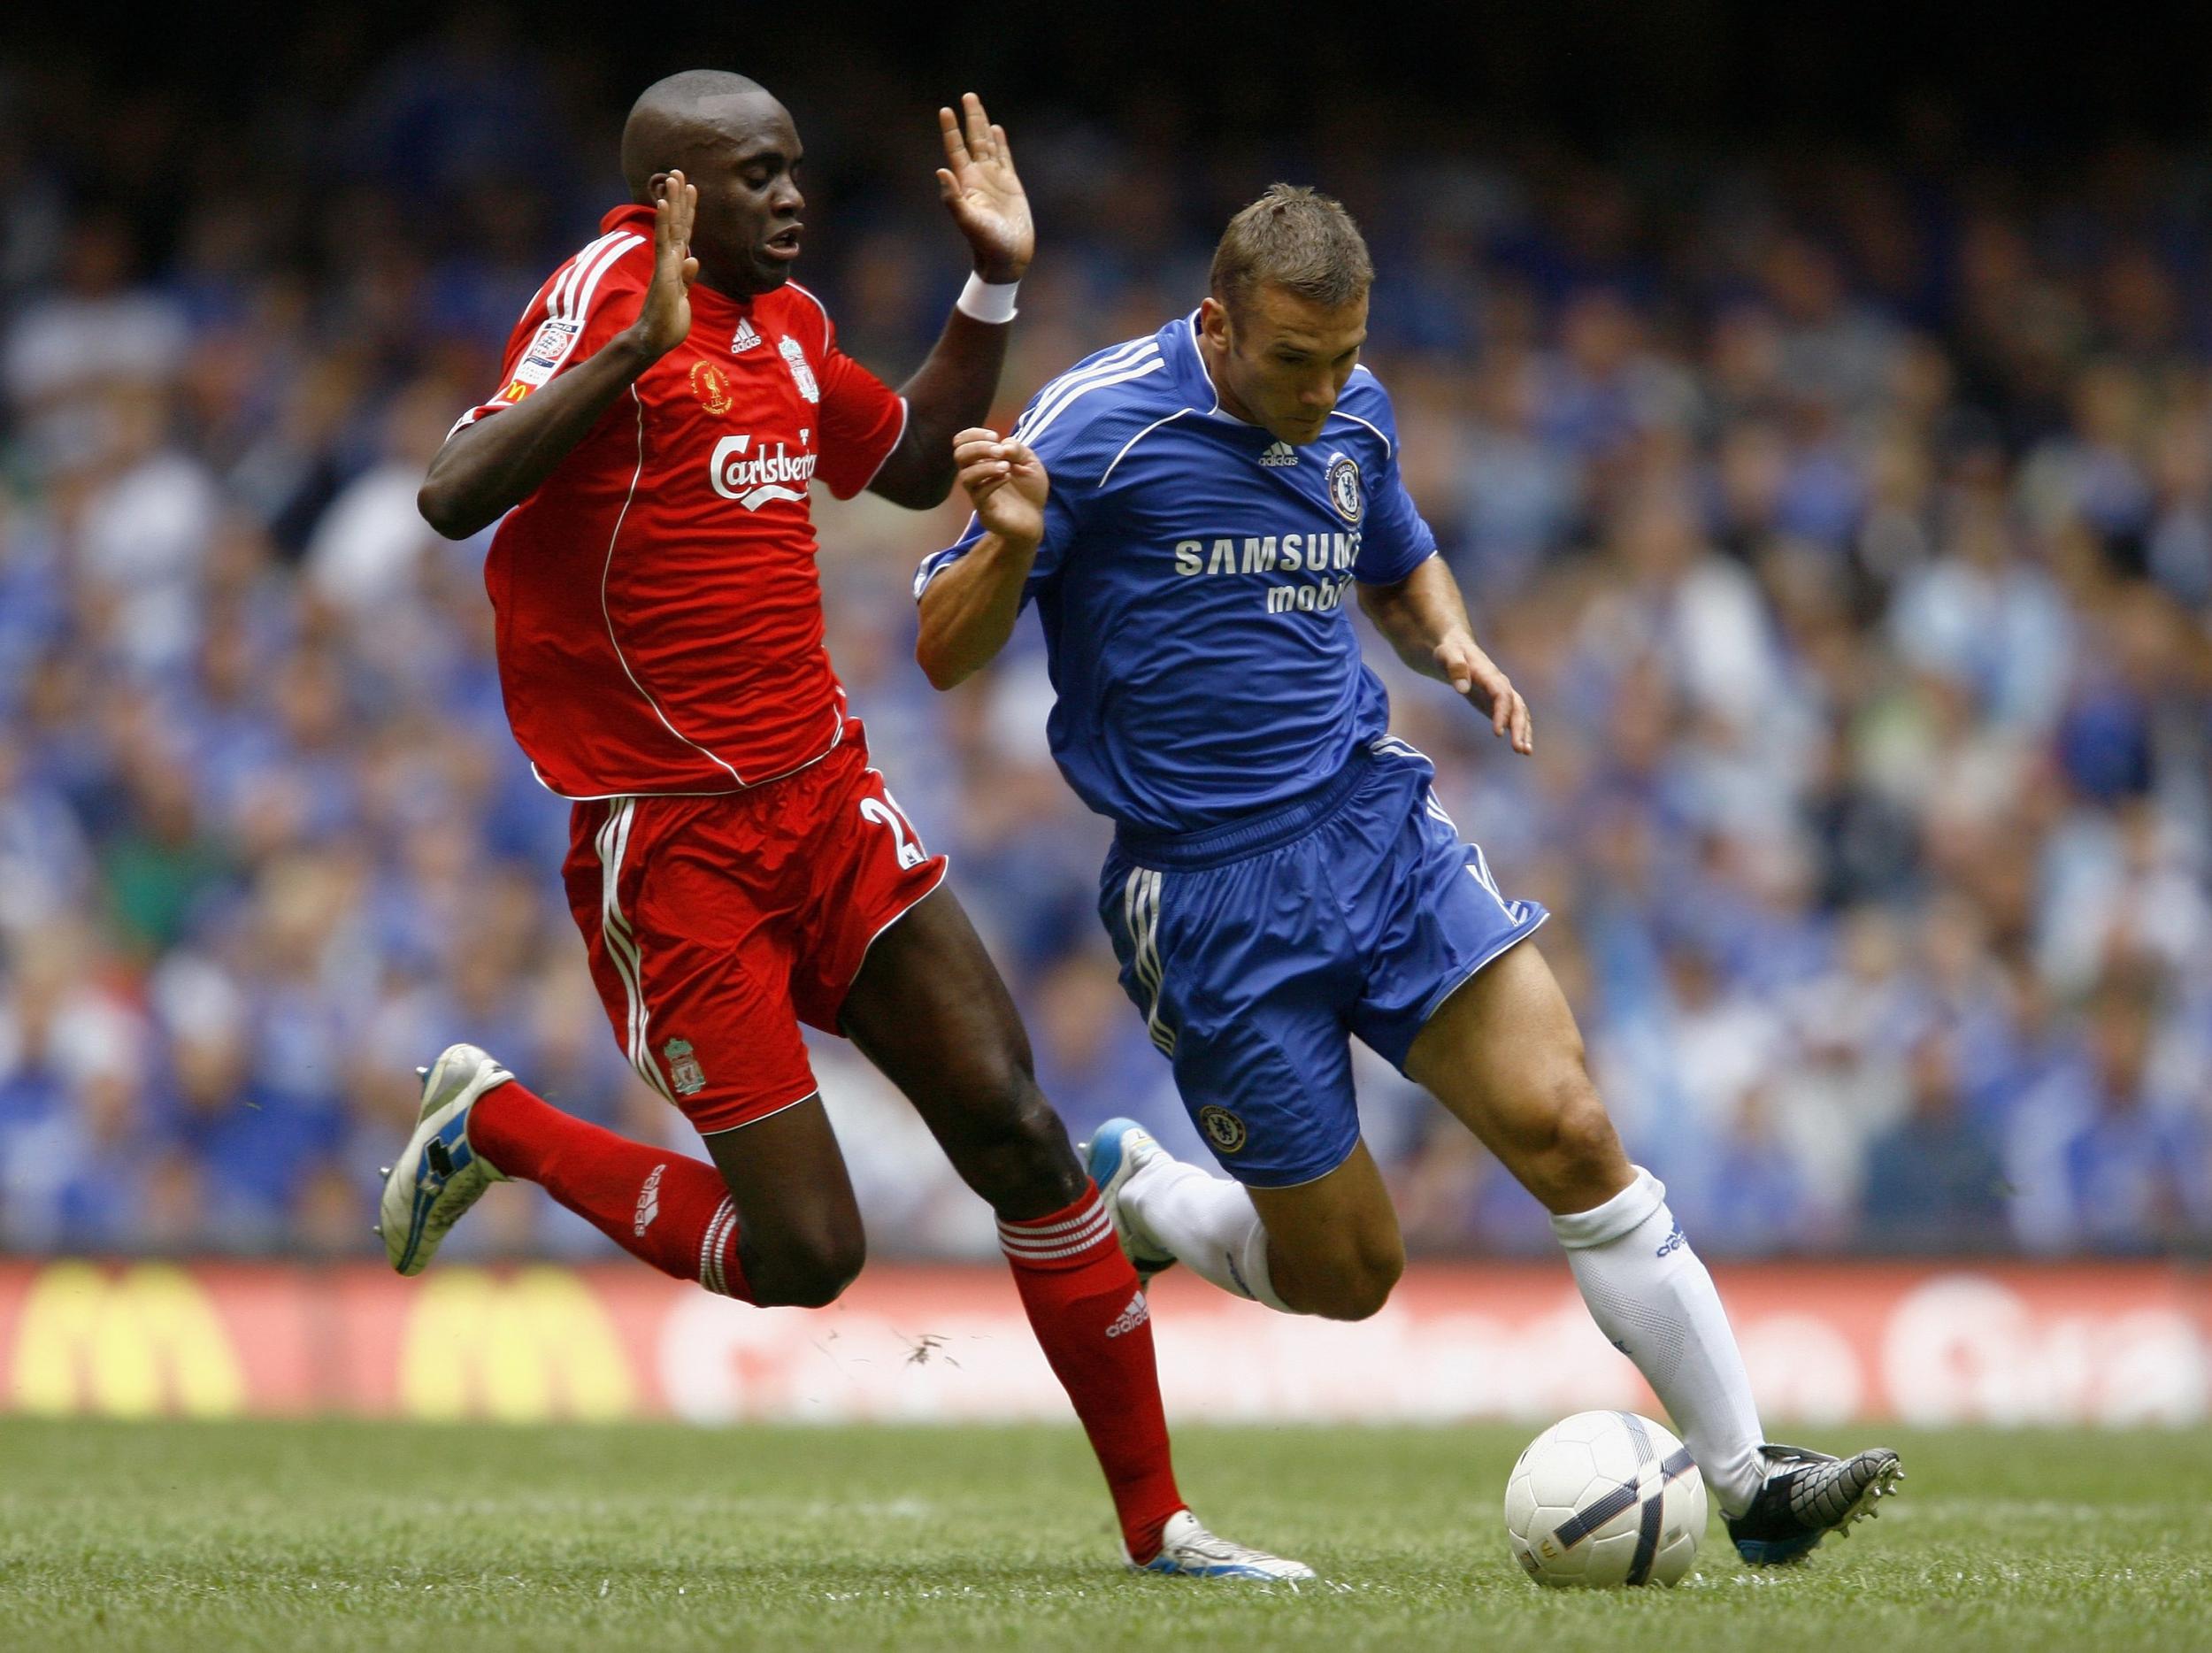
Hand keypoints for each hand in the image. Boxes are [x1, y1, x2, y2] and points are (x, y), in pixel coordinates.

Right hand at [628, 171, 698, 361]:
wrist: (654, 339)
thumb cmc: (667, 321)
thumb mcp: (683, 298)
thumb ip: (687, 278)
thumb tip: (693, 259)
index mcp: (676, 264)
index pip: (684, 232)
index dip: (687, 211)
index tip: (690, 188)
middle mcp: (670, 259)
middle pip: (676, 223)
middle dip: (678, 197)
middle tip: (678, 171)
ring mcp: (666, 263)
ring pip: (671, 227)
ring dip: (672, 201)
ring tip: (673, 177)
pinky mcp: (663, 271)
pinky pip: (664, 241)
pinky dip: (664, 222)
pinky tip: (664, 204)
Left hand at [935, 94, 1032, 282]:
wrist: (1007, 258)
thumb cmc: (987, 244)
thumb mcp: (969, 221)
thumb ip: (953, 199)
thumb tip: (940, 171)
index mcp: (966, 183)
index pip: (956, 150)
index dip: (951, 130)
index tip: (945, 110)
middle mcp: (979, 177)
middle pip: (973, 140)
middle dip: (970, 118)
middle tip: (967, 96)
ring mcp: (995, 180)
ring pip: (988, 145)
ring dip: (983, 125)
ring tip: (977, 106)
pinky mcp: (1011, 185)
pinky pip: (1005, 158)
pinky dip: (1000, 143)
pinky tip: (997, 130)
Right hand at [953, 426, 1047, 545]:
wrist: (1034, 520)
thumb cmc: (1029, 490)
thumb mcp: (1030, 463)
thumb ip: (1018, 449)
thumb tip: (1002, 444)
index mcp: (982, 461)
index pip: (962, 442)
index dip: (973, 434)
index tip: (995, 436)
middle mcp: (976, 475)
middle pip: (959, 455)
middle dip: (978, 447)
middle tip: (1000, 451)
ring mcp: (978, 493)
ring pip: (965, 476)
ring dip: (985, 466)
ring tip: (1006, 467)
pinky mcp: (985, 510)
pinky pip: (979, 494)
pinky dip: (993, 482)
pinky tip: (1008, 477)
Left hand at [1435, 633, 1532, 753]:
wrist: (1455, 648)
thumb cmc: (1449, 651)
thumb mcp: (1447, 654)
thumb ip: (1455, 667)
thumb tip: (1462, 688)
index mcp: (1489, 674)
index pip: (1501, 695)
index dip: (1501, 714)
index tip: (1497, 733)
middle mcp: (1500, 684)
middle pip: (1516, 706)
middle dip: (1519, 727)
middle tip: (1519, 749)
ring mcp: (1502, 692)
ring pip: (1519, 712)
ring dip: (1523, 731)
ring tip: (1525, 752)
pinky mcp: (1497, 702)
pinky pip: (1513, 717)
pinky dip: (1518, 731)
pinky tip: (1521, 747)